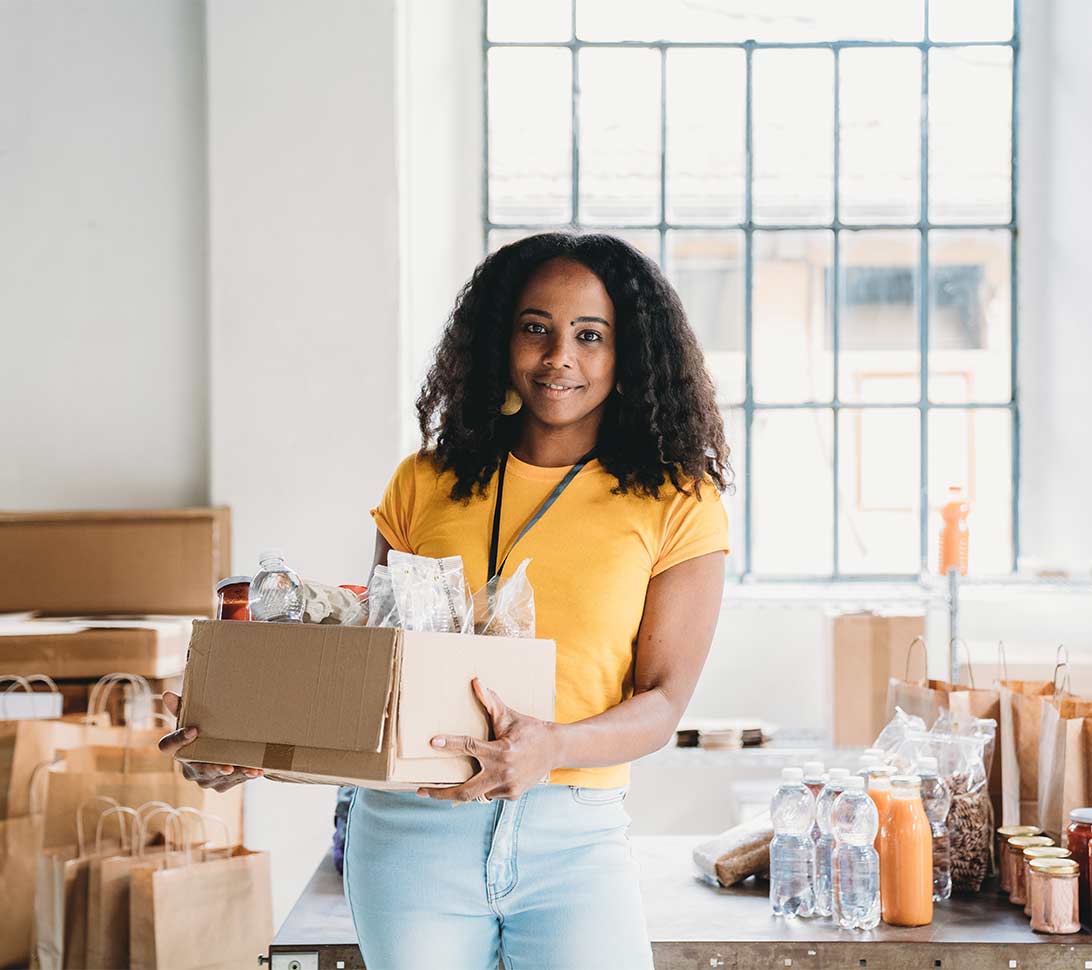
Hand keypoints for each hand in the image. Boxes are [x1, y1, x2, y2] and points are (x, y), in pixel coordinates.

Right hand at [158, 690, 262, 791]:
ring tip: (250, 768)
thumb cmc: (203, 731)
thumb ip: (182, 708)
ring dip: (236, 773)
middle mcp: (188, 769)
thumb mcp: (193, 719)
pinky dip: (246, 775)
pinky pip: (233, 781)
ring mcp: (205, 779)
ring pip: (220, 777)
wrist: (219, 750)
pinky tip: (257, 771)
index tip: (193, 729)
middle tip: (226, 765)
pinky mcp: (221, 784)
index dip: (178, 739)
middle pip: (199, 769)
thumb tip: (168, 694)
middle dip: (214, 768)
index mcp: (177, 749)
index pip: (168, 746)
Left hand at [416, 677, 556, 803]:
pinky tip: (487, 776)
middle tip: (421, 790)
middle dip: (440, 793)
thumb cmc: (531, 730)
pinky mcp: (513, 795)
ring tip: (446, 785)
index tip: (433, 742)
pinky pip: (490, 793)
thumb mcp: (510, 717)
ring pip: (477, 793)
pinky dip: (484, 786)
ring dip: (464, 787)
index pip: (470, 747)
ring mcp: (508, 787)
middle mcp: (503, 772)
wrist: (557, 748)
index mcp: (501, 750)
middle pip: (465, 791)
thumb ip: (491, 702)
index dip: (450, 744)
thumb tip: (476, 681)